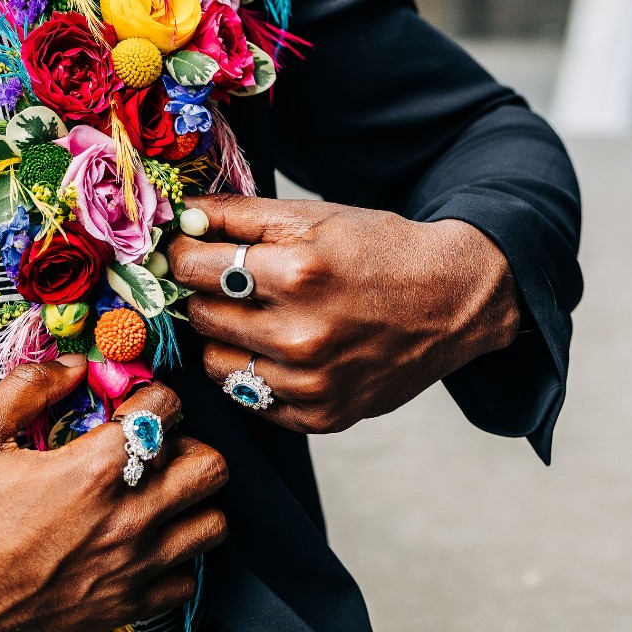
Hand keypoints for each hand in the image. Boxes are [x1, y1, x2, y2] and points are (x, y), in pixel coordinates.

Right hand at [0, 357, 227, 631]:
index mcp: (93, 469)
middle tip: (153, 443)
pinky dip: (175, 557)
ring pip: (211, 524)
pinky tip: (143, 541)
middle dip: (186, 443)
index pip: (166, 410)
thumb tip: (71, 365)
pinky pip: (186, 580)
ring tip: (156, 490)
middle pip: (209, 467)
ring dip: (190, 500)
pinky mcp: (123, 607)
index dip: (153, 394)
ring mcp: (130, 568)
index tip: (134, 401)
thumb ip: (28, 386)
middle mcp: (126, 518)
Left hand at [168, 195, 520, 434]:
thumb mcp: (312, 215)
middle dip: (203, 293)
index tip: (188, 248)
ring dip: (223, 335)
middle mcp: (300, 336)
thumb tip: (179, 218)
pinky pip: (250, 396)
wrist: (452, 300)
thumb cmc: (377, 250)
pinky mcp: (321, 417)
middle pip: (200, 316)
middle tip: (223, 279)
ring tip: (253, 314)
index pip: (193, 269)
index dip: (183, 253)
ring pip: (216, 361)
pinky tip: (279, 345)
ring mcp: (311, 384)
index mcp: (297, 274)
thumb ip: (237, 215)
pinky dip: (253, 370)